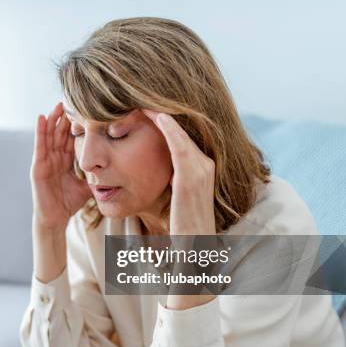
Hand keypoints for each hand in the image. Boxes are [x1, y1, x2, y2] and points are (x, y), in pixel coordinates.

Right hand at [31, 102, 91, 229]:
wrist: (55, 218)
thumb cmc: (68, 203)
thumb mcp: (87, 186)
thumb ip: (97, 177)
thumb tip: (116, 173)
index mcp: (66, 160)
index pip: (72, 137)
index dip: (78, 124)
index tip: (86, 108)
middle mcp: (55, 157)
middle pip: (61, 132)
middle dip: (66, 116)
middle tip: (72, 98)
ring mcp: (45, 160)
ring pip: (50, 135)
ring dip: (53, 119)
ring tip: (58, 104)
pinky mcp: (37, 166)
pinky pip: (39, 146)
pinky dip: (40, 131)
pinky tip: (41, 117)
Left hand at [141, 110, 216, 309]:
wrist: (194, 253)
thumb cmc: (182, 228)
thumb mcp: (178, 199)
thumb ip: (173, 180)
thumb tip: (162, 172)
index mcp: (200, 168)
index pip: (180, 136)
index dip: (162, 119)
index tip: (142, 104)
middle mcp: (205, 164)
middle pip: (181, 129)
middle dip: (160, 111)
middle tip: (140, 92)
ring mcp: (201, 169)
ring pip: (179, 132)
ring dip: (161, 114)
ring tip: (142, 97)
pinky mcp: (192, 177)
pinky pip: (178, 145)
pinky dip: (167, 128)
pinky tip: (154, 114)